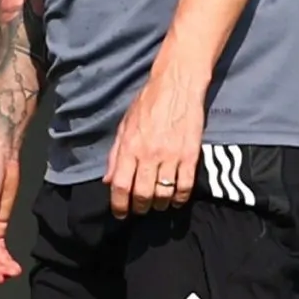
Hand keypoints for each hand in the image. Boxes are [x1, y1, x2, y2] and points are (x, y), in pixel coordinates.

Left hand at [106, 65, 204, 217]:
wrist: (178, 85)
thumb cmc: (148, 103)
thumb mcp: (125, 126)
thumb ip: (116, 154)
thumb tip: (107, 180)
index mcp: (129, 146)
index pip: (120, 185)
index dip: (119, 205)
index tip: (121, 213)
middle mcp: (149, 154)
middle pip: (142, 194)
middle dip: (140, 207)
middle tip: (141, 209)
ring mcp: (171, 155)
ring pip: (163, 193)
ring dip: (160, 204)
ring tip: (159, 204)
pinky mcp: (190, 155)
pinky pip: (185, 186)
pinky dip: (180, 198)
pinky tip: (177, 199)